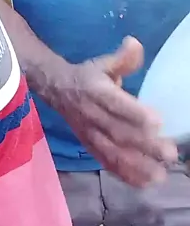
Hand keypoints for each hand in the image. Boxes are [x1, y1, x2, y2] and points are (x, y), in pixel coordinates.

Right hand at [53, 36, 177, 186]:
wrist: (55, 89)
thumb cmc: (87, 76)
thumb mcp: (102, 63)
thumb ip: (122, 59)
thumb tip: (135, 43)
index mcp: (95, 91)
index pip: (114, 104)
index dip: (134, 113)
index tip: (157, 122)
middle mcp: (91, 115)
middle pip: (118, 132)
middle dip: (144, 145)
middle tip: (169, 153)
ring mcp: (90, 134)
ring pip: (113, 152)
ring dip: (137, 166)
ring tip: (160, 174)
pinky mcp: (90, 147)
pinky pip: (107, 163)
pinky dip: (124, 174)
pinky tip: (144, 182)